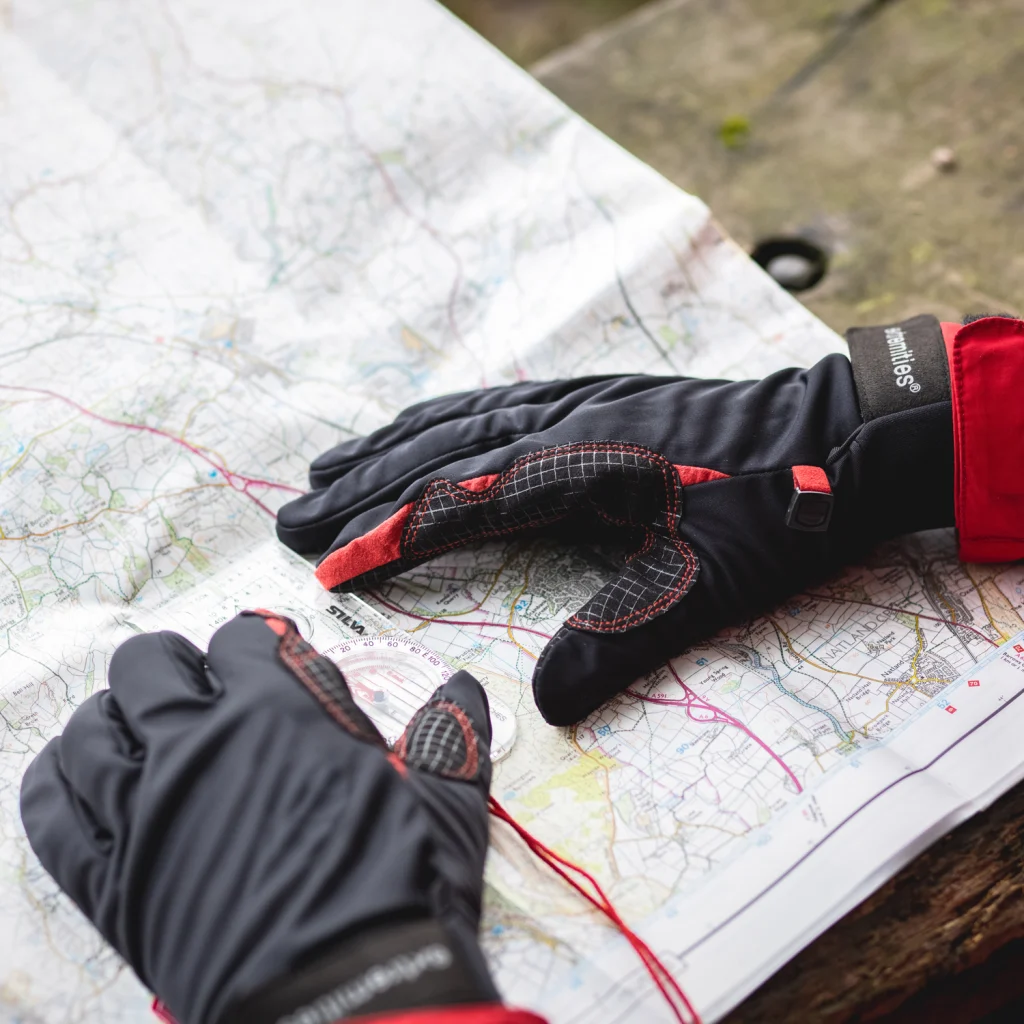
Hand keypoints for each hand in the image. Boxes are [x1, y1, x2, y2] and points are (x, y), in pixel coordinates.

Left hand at [20, 611, 504, 1023]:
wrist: (348, 1007)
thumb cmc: (397, 899)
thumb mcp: (443, 804)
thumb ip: (448, 734)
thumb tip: (462, 692)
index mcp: (276, 716)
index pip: (239, 641)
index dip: (256, 643)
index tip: (267, 657)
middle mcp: (198, 750)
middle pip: (148, 665)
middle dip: (176, 664)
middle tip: (202, 687)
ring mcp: (145, 813)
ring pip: (92, 728)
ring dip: (114, 716)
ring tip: (141, 727)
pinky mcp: (112, 882)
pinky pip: (53, 811)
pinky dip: (60, 781)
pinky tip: (83, 776)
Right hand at [277, 315, 974, 725]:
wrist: (838, 435)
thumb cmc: (778, 511)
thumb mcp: (709, 583)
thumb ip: (622, 638)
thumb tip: (545, 704)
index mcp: (580, 467)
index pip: (459, 504)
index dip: (389, 537)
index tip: (326, 567)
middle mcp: (562, 424)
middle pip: (440, 456)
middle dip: (363, 491)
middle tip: (290, 521)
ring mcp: (575, 402)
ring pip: (457, 422)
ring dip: (388, 447)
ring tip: (327, 469)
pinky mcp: (594, 395)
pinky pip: (494, 403)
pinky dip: (439, 419)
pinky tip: (420, 427)